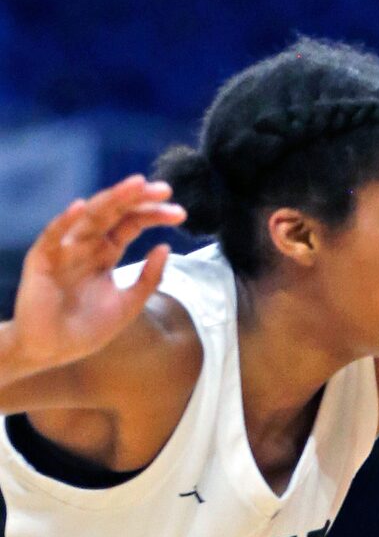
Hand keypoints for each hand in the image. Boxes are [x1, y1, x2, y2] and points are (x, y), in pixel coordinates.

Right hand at [8, 177, 186, 374]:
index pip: (130, 224)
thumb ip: (148, 279)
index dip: (153, 215)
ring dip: (111, 200)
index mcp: (105, 253)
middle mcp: (85, 244)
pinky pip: (52, 236)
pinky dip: (65, 222)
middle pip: (113, 214)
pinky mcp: (41, 259)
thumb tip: (166, 247)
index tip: (180, 212)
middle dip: (137, 199)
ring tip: (134, 185)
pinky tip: (81, 208)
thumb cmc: (88, 329)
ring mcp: (63, 249)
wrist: (54, 350)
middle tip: (163, 189)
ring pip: (88, 217)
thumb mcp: (128, 304)